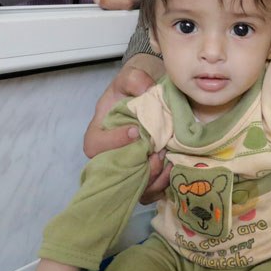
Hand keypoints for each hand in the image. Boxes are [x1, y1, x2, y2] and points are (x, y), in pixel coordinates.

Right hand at [84, 54, 170, 202]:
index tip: (135, 131)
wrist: (151, 99)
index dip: (113, 143)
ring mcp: (127, 171)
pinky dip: (163, 185)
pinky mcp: (144, 179)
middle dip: (138, 166)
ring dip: (154, 178)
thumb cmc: (135, 90)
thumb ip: (135, 80)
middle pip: (115, 173)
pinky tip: (174, 168)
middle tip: (158, 152)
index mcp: (98, 134)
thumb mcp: (131, 78)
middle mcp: (109, 157)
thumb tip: (147, 92)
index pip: (95, 146)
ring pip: (134, 188)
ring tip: (169, 160)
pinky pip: (150, 192)